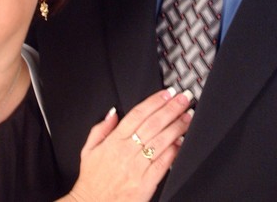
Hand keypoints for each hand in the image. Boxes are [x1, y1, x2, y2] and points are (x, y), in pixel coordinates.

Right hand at [64, 88, 193, 201]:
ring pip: (161, 141)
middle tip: (184, 98)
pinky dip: (173, 151)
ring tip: (188, 116)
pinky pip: (163, 164)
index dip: (155, 101)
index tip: (168, 93)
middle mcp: (126, 152)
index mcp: (113, 142)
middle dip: (171, 109)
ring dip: (177, 127)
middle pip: (153, 124)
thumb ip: (101, 129)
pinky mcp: (145, 183)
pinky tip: (181, 141)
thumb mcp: (88, 151)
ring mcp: (137, 168)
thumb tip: (113, 113)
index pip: (137, 114)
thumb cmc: (92, 180)